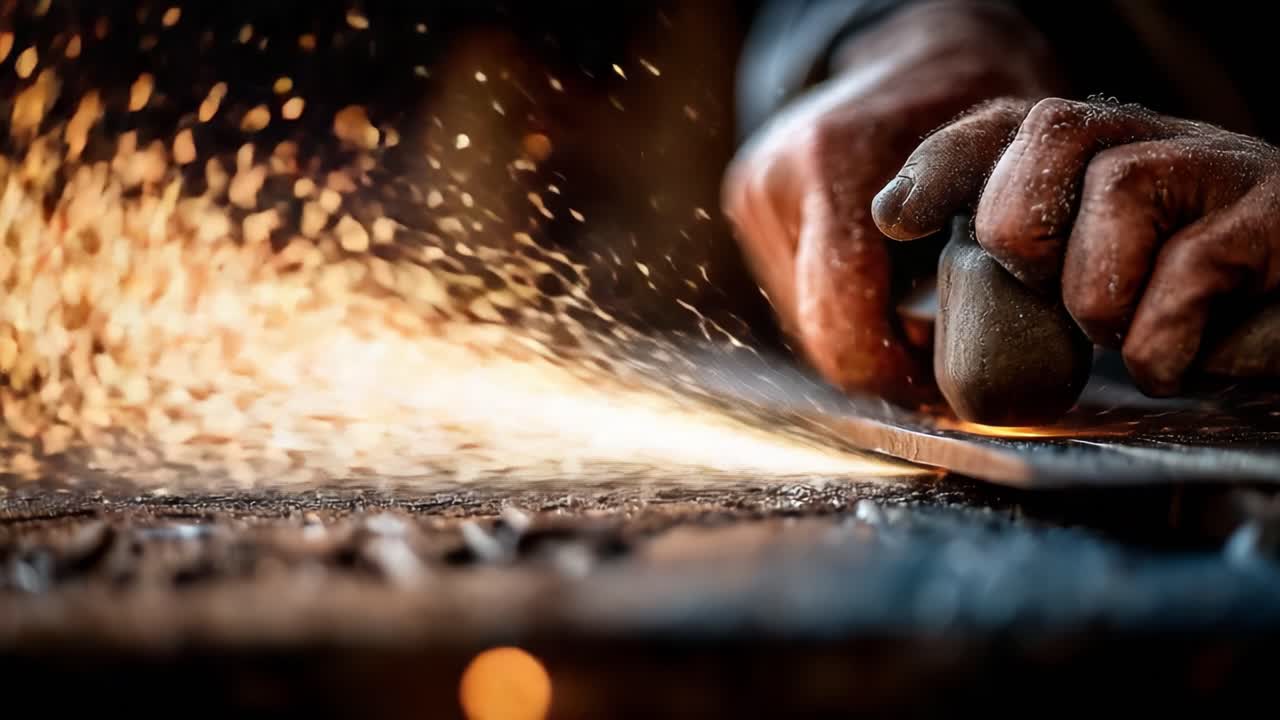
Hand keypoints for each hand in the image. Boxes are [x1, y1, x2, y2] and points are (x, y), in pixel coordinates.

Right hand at [722, 1, 1058, 405]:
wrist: (919, 47)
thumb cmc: (981, 99)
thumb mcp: (1011, 168)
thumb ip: (997, 257)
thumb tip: (993, 374)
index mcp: (833, 166)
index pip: (841, 325)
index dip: (896, 378)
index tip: (945, 384)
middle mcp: (775, 182)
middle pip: (819, 334)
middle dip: (882, 363)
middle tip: (942, 363)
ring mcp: (754, 194)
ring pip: (805, 322)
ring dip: (863, 335)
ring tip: (920, 315)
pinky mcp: (749, 205)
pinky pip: (797, 295)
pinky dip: (844, 308)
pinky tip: (888, 288)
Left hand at [873, 97, 1279, 396]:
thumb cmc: (1191, 313)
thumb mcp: (1088, 285)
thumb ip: (1012, 266)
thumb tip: (897, 231)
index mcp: (1099, 156)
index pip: (1003, 128)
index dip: (942, 166)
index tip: (896, 219)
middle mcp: (1156, 142)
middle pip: (1048, 141)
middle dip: (1028, 240)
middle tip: (1067, 296)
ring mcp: (1223, 168)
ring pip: (1117, 193)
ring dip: (1105, 304)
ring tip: (1139, 333)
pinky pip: (1189, 273)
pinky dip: (1168, 342)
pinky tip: (1192, 352)